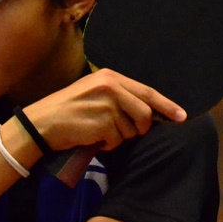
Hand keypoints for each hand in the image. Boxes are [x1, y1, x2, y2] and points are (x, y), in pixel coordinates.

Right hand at [25, 68, 185, 151]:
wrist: (41, 123)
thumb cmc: (67, 111)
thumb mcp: (93, 92)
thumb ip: (119, 97)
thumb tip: (148, 113)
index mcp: (110, 77)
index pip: (147, 91)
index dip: (166, 105)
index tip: (181, 116)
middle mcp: (110, 87)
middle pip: (144, 113)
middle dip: (138, 128)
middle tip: (118, 132)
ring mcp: (107, 104)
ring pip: (131, 130)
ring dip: (117, 137)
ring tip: (96, 131)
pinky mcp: (102, 122)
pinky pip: (117, 140)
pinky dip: (106, 144)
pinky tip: (91, 137)